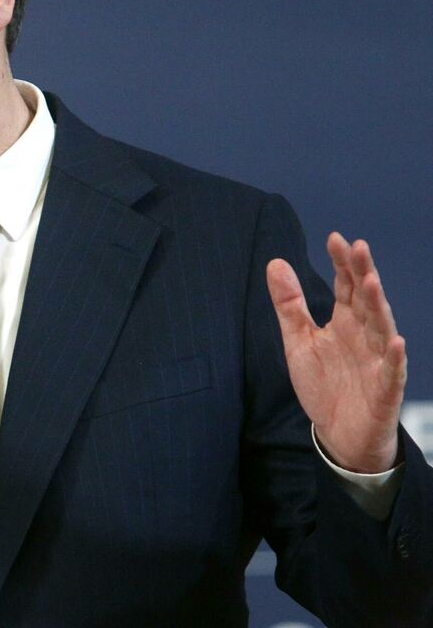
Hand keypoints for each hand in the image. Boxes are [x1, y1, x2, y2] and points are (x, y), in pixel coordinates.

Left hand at [266, 233, 405, 472]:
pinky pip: (391, 371)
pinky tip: (396, 341)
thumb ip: (289, 304)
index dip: (342, 263)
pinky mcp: (384, 389)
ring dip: (378, 305)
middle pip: (366, 300)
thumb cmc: (324, 383)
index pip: (346, 286)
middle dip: (362, 273)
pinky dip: (394, 357)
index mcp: (345, 322)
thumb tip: (275, 262)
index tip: (335, 238)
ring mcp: (377, 361)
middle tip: (357, 247)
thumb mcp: (298, 341)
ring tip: (371, 281)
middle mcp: (365, 336)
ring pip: (381, 328)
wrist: (338, 433)